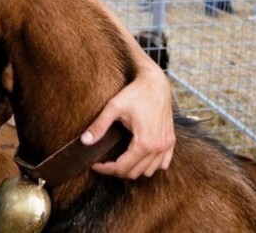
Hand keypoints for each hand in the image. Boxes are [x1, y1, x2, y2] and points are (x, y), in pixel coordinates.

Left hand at [82, 64, 174, 178]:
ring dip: (133, 169)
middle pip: (134, 172)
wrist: (156, 83)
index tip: (95, 165)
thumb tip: (84, 141)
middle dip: (117, 170)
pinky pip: (162, 164)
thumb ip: (99, 125)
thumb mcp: (114, 107)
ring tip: (119, 159)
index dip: (106, 169)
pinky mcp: (170, 141)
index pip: (122, 168)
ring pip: (148, 171)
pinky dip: (150, 165)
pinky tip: (139, 157)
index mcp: (144, 142)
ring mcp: (166, 145)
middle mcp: (158, 147)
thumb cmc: (136, 93)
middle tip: (104, 162)